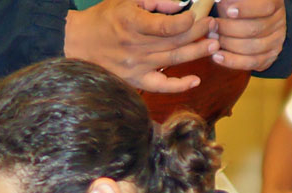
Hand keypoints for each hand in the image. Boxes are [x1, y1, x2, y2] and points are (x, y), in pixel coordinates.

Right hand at [65, 0, 217, 92]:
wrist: (77, 43)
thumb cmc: (103, 18)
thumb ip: (155, 0)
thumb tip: (180, 5)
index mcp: (133, 23)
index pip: (168, 26)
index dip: (187, 22)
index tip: (196, 16)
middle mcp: (135, 46)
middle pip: (175, 41)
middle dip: (199, 33)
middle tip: (215, 27)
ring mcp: (136, 66)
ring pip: (173, 60)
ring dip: (196, 53)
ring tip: (214, 45)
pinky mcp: (134, 80)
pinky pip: (159, 85)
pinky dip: (178, 85)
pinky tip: (196, 80)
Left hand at [210, 0, 285, 71]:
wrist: (247, 26)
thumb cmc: (239, 10)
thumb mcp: (237, 1)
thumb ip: (232, 1)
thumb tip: (223, 2)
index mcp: (275, 3)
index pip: (266, 6)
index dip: (246, 10)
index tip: (228, 12)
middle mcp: (279, 21)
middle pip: (255, 28)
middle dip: (229, 29)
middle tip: (212, 28)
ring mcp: (277, 40)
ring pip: (251, 47)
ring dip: (228, 44)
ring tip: (212, 40)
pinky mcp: (269, 57)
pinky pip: (250, 62)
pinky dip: (231, 60)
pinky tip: (216, 56)